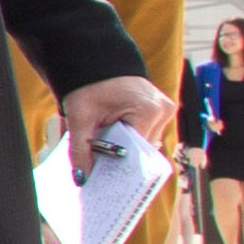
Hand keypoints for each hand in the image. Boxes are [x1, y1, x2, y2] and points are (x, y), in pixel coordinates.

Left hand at [61, 74, 176, 177]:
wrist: (94, 59)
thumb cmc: (88, 85)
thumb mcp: (79, 118)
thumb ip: (80, 149)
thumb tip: (82, 179)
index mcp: (148, 111)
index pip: (139, 152)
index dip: (122, 168)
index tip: (109, 184)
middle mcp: (163, 110)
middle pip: (143, 149)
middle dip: (123, 160)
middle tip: (104, 177)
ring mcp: (164, 109)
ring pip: (145, 142)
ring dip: (127, 148)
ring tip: (108, 160)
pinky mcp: (160, 108)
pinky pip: (146, 132)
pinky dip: (130, 139)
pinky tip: (115, 146)